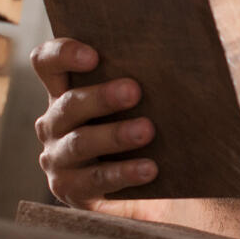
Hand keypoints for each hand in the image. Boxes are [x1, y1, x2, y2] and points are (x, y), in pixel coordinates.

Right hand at [31, 38, 157, 208]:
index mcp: (65, 93)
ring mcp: (58, 158)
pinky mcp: (70, 190)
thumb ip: (144, 80)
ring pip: (80, 142)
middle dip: (101, 97)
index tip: (94, 56)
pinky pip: (95, 180)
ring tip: (147, 130)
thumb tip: (192, 44)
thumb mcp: (138, 105)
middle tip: (134, 91)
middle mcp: (54, 123)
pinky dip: (123, 173)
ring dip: (114, 135)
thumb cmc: (142, 136)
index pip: (47, 63)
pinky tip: (149, 169)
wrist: (145, 194)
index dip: (64, 54)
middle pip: (68, 103)